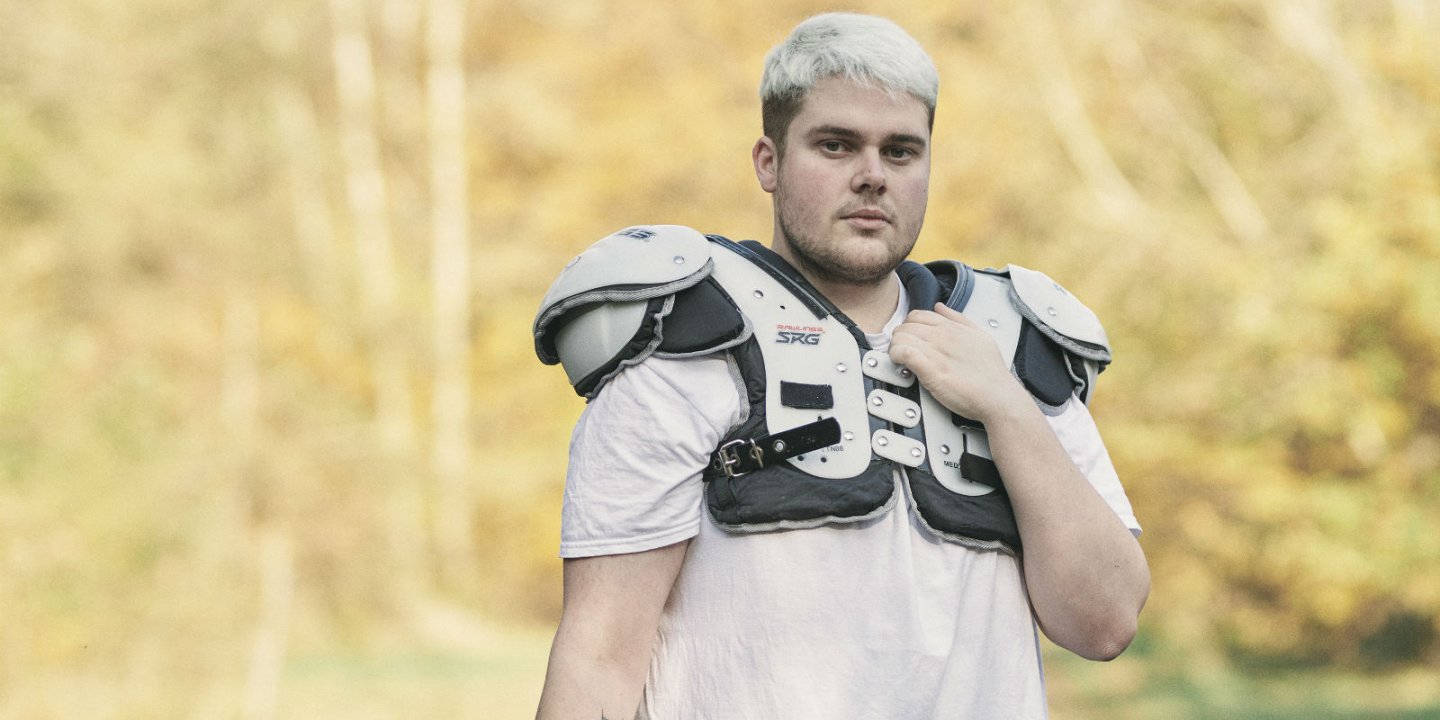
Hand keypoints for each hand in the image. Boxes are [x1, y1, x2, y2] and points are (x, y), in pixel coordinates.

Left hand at [888, 303, 1027, 422]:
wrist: (999, 397)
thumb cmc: (991, 372)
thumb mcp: (980, 336)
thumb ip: (958, 319)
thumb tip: (940, 307)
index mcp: (952, 327)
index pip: (917, 315)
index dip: (909, 327)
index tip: (911, 340)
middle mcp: (943, 336)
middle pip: (905, 326)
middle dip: (900, 337)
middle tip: (904, 351)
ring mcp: (936, 352)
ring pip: (900, 337)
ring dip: (895, 347)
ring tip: (901, 360)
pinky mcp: (931, 371)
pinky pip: (904, 353)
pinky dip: (896, 356)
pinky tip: (902, 364)